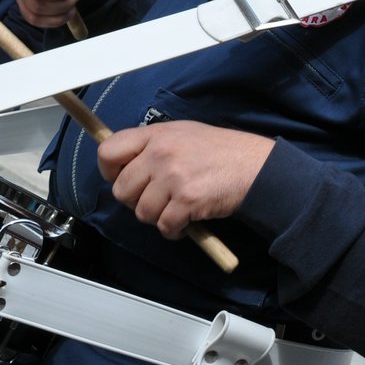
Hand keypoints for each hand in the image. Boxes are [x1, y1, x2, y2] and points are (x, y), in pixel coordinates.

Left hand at [98, 121, 273, 238]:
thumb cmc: (221, 152)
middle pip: (122, 190)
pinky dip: (173, 230)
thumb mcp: (182, 134)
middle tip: (156, 198)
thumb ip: (152, 146)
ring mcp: (173, 177)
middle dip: (136, 200)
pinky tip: (185, 221)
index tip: (120, 178)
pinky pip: (164, 226)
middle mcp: (160, 153)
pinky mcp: (186, 200)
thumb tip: (126, 166)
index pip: (108, 151)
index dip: (109, 171)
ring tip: (175, 209)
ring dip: (157, 217)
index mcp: (156, 134)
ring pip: (141, 212)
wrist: (256, 166)